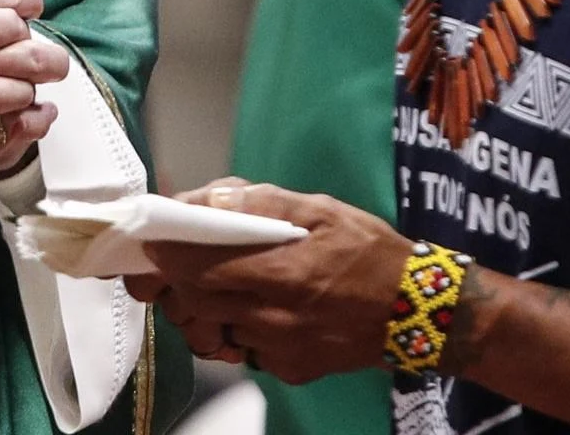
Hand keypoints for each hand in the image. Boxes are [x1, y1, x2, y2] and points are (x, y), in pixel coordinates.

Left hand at [129, 181, 412, 383]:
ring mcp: (279, 349)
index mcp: (279, 271)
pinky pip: (244, 350)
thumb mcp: (321, 210)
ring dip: (205, 308)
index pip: (196, 267)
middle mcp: (273, 317)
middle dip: (176, 282)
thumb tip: (207, 199)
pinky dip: (238, 330)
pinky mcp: (288, 370)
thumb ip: (261, 204)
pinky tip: (259, 310)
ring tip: (222, 285)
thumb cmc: (368, 251)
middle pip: (193, 303)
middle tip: (177, 263)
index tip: (152, 243)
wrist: (417, 310)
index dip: (165, 255)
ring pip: (213, 331)